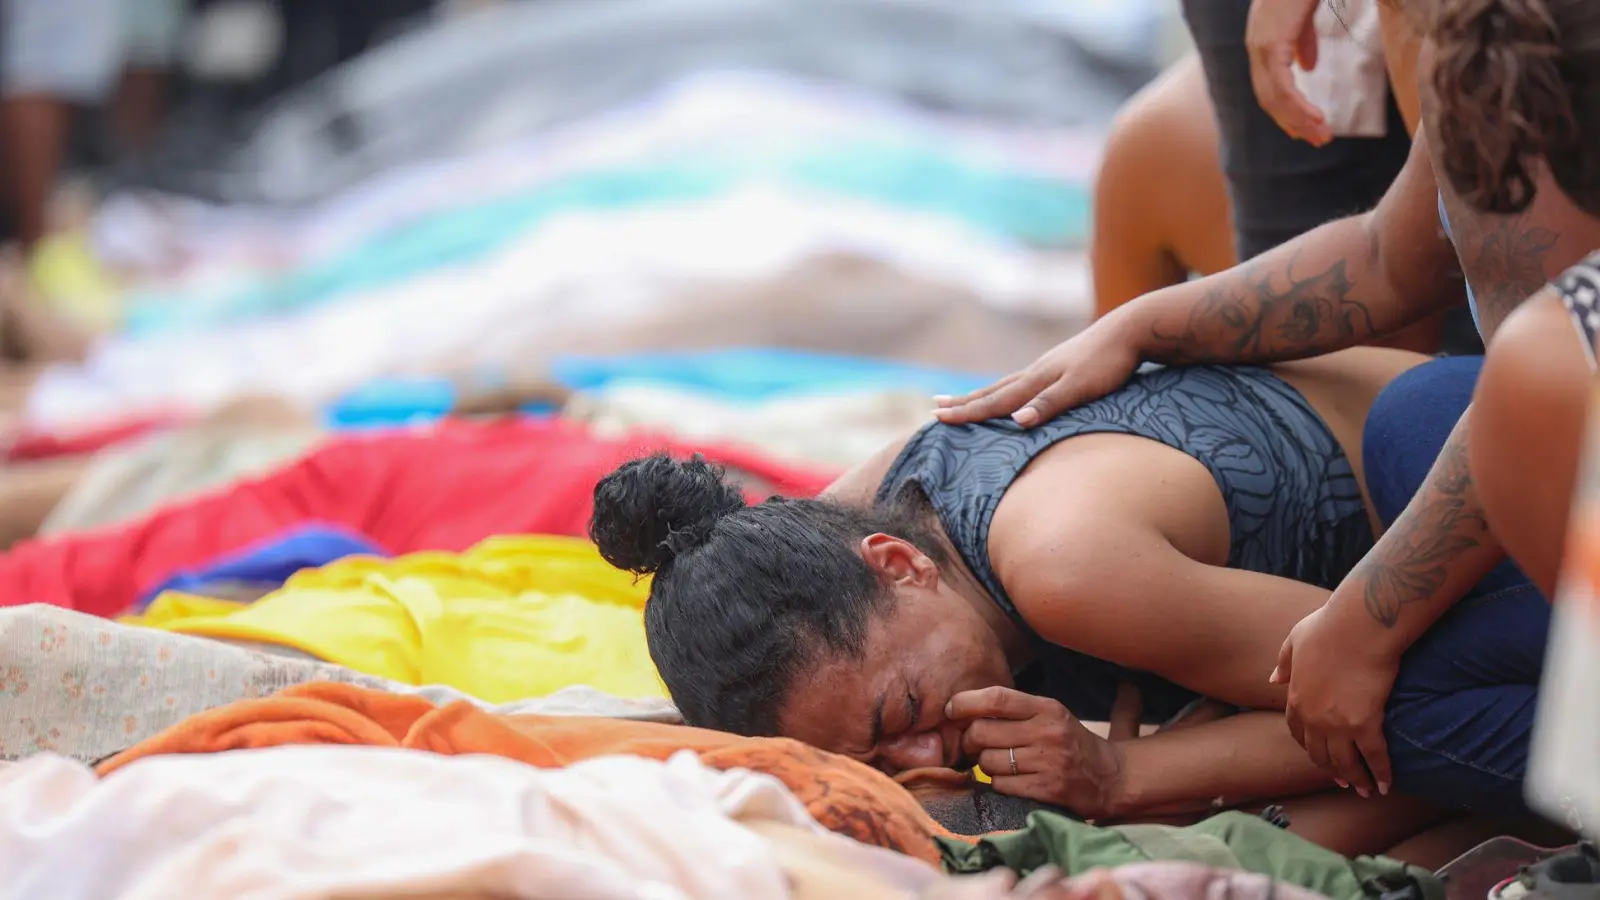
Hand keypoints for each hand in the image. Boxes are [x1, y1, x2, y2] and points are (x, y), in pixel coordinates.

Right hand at [934, 316, 1141, 427]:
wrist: (1131, 331)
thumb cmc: (1109, 363)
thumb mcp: (1080, 388)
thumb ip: (1049, 405)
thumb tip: (1016, 421)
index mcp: (1036, 380)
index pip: (994, 401)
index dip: (967, 412)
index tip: (937, 419)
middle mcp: (1035, 372)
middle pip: (992, 391)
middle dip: (963, 402)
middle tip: (934, 408)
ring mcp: (1046, 367)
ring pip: (1004, 384)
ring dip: (980, 394)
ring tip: (959, 398)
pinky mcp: (1059, 366)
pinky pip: (1020, 382)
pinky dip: (1004, 390)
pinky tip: (1008, 391)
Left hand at [949, 686, 1125, 816]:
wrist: (1109, 776)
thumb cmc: (1068, 742)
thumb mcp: (1049, 715)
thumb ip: (1013, 710)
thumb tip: (963, 709)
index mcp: (1046, 708)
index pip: (996, 698)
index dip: (966, 702)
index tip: (951, 710)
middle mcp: (1047, 732)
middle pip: (982, 732)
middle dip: (970, 740)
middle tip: (975, 745)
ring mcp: (1048, 762)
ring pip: (988, 762)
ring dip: (984, 765)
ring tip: (999, 763)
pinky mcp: (1047, 789)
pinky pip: (1001, 785)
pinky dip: (998, 784)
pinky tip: (1011, 781)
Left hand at [1245, 0, 1332, 145]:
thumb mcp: (1305, 16)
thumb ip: (1302, 41)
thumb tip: (1306, 67)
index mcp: (1263, 43)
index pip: (1270, 87)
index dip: (1287, 110)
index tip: (1306, 127)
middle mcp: (1256, 48)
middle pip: (1270, 99)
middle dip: (1294, 122)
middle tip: (1319, 139)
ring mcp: (1261, 47)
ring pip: (1275, 98)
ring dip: (1299, 120)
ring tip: (1322, 135)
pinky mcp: (1271, 44)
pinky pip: (1282, 87)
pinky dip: (1298, 107)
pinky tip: (1316, 118)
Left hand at [1271, 605, 1399, 796]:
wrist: (1358, 626)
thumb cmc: (1329, 627)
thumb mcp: (1295, 640)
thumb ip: (1284, 662)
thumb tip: (1273, 678)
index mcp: (1295, 698)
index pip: (1298, 733)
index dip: (1310, 747)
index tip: (1320, 755)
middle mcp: (1313, 717)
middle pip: (1320, 754)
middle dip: (1332, 770)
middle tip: (1344, 781)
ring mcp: (1337, 724)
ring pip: (1345, 763)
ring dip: (1356, 779)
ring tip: (1367, 790)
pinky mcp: (1365, 724)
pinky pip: (1374, 757)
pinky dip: (1381, 774)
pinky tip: (1386, 785)